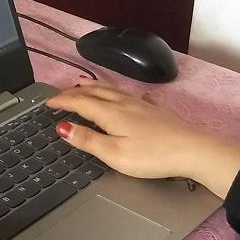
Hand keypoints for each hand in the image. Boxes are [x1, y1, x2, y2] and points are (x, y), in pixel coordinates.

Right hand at [47, 78, 239, 197]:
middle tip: (60, 94)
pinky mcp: (153, 110)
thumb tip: (63, 128)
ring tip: (82, 83)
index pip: (79, 103)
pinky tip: (123, 94)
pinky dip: (116, 91)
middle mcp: (123, 103)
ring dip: (92, 86)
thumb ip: (88, 140)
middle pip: (93, 93)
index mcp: (110, 113)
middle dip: (73, 92)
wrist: (192, 150)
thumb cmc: (153, 156)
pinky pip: (127, 94)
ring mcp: (140, 104)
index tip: (47, 102)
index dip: (62, 101)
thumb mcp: (115, 154)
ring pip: (110, 90)